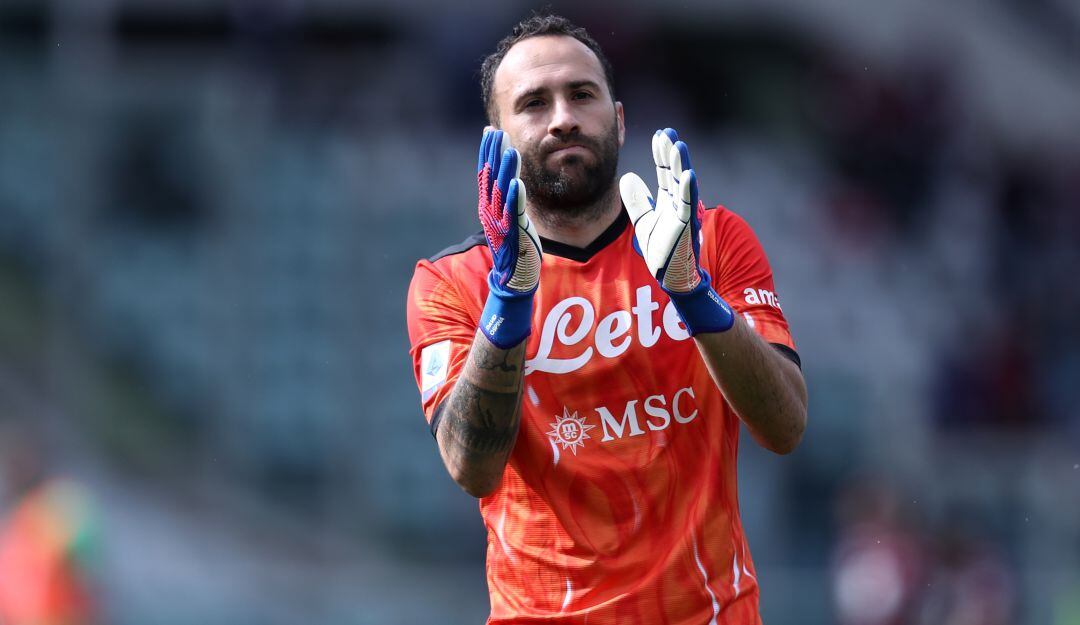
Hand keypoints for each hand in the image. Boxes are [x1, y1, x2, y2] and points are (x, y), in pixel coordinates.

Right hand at [476, 128, 542, 347]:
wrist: (515, 280)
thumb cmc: (516, 248)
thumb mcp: (510, 218)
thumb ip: (508, 198)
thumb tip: (509, 176)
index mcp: (488, 206)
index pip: (485, 173)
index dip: (487, 152)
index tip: (491, 131)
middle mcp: (490, 213)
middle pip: (489, 178)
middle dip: (493, 154)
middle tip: (497, 132)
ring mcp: (500, 224)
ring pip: (500, 193)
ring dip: (505, 170)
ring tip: (510, 149)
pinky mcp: (513, 236)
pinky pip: (512, 214)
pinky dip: (514, 198)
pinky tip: (517, 182)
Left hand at [619, 128, 733, 333]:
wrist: (670, 275)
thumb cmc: (662, 250)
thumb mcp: (643, 220)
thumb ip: (637, 200)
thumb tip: (627, 177)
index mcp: (670, 201)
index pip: (666, 172)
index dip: (662, 154)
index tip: (659, 135)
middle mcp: (679, 203)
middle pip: (676, 173)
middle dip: (672, 153)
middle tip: (668, 132)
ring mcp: (684, 213)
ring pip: (685, 184)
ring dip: (682, 165)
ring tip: (679, 145)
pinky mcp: (686, 226)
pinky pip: (689, 205)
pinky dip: (688, 190)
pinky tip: (689, 174)